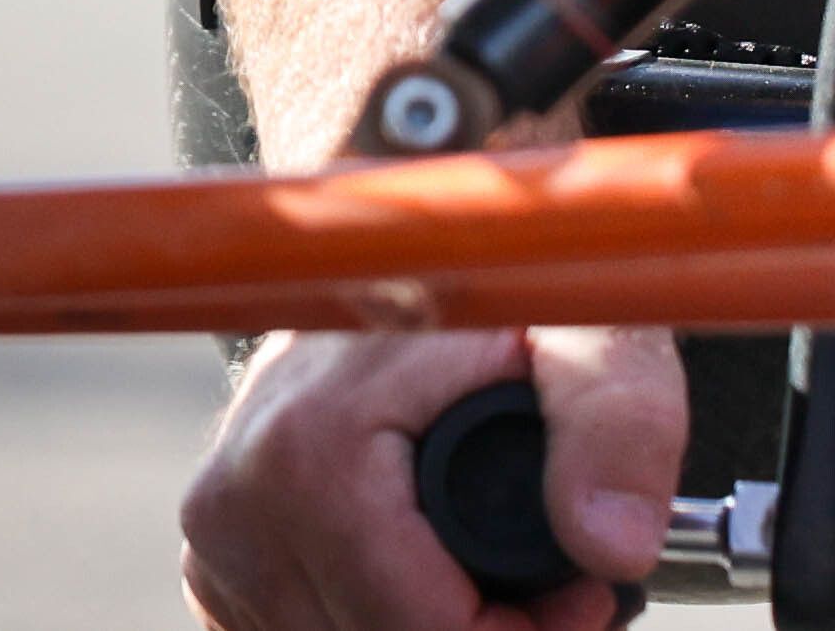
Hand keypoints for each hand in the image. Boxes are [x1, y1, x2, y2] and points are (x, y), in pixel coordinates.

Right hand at [180, 320, 683, 630]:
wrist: (408, 243)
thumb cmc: (497, 281)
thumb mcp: (588, 325)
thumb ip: (617, 419)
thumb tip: (614, 547)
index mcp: (311, 445)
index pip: (412, 623)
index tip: (579, 597)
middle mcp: (238, 493)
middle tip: (550, 585)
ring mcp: (218, 527)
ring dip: (421, 626)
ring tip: (491, 569)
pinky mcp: (216, 549)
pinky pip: (300, 630)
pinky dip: (368, 617)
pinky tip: (421, 571)